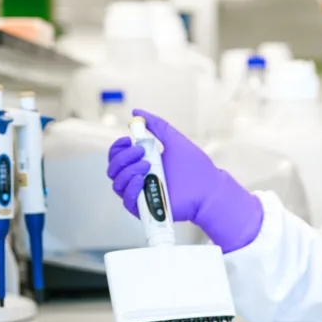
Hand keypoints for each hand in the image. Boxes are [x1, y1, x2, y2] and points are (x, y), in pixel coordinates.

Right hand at [106, 109, 262, 252]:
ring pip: (117, 184)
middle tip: (141, 152)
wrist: (209, 189)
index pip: (117, 156)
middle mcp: (138, 178)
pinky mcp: (144, 209)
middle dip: (122, 157)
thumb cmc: (194, 167)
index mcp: (142, 163)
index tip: (127, 139)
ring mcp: (141, 194)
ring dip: (128, 171)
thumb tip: (137, 112)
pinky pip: (127, 200)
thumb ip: (157, 126)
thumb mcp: (174, 141)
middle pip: (113, 169)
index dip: (117, 148)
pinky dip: (131, 188)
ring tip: (148, 166)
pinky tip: (142, 179)